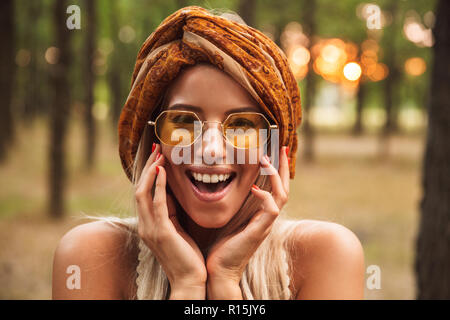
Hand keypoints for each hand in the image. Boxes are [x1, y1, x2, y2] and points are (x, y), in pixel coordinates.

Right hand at [135, 144, 206, 295]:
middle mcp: (144, 225)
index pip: (143, 193)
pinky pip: (157, 203)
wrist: (189, 280)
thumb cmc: (186, 255)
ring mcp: (151, 229)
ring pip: (143, 192)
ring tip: (159, 153)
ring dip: (151, 171)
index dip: (148, 173)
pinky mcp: (161, 232)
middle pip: (139, 188)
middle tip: (156, 147)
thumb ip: (170, 211)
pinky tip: (163, 171)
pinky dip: (158, 185)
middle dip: (147, 166)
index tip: (157, 155)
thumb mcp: (176, 228)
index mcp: (148, 224)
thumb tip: (170, 192)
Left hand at [205, 146, 289, 288]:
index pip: (274, 187)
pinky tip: (255, 188)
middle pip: (284, 187)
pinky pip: (272, 210)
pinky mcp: (260, 231)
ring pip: (282, 195)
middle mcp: (266, 217)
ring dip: (276, 176)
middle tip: (280, 147)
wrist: (218, 269)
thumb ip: (228, 201)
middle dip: (283, 166)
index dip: (275, 169)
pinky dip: (266, 197)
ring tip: (265, 160)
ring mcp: (265, 225)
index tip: (271, 151)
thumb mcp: (225, 216)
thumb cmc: (219, 244)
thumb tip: (216, 181)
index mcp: (259, 213)